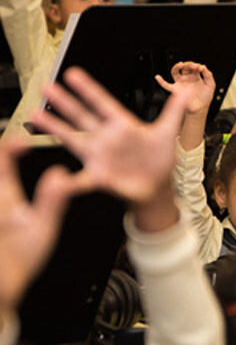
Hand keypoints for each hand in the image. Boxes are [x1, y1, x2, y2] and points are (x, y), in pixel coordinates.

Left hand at [0, 138, 75, 310]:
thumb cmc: (19, 260)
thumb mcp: (44, 228)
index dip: (12, 143)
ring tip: (10, 160)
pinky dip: (2, 181)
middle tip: (17, 147)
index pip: (2, 156)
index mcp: (3, 196)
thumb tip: (62, 174)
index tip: (25, 144)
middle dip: (5, 152)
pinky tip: (7, 187)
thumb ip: (54, 199)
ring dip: (2, 167)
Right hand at [31, 67, 191, 206]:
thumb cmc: (159, 159)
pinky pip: (81, 177)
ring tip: (35, 115)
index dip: (88, 89)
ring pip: (73, 138)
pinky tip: (58, 178)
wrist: (156, 187)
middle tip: (47, 86)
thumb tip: (187, 90)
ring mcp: (99, 154)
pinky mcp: (98, 174)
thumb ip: (175, 110)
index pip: (102, 103)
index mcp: (122, 124)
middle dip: (65, 101)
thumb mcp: (168, 132)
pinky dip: (70, 180)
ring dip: (55, 127)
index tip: (73, 74)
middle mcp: (106, 137)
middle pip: (82, 115)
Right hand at [155, 62, 215, 116]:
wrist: (201, 108)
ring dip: (177, 67)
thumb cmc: (205, 98)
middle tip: (192, 66)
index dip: (196, 65)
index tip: (200, 67)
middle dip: (188, 64)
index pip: (193, 67)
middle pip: (184, 67)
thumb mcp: (211, 84)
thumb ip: (208, 74)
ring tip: (180, 64)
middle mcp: (187, 79)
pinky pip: (166, 85)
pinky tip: (158, 77)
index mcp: (195, 76)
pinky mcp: (176, 90)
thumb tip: (203, 66)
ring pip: (175, 72)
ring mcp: (180, 83)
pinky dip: (161, 81)